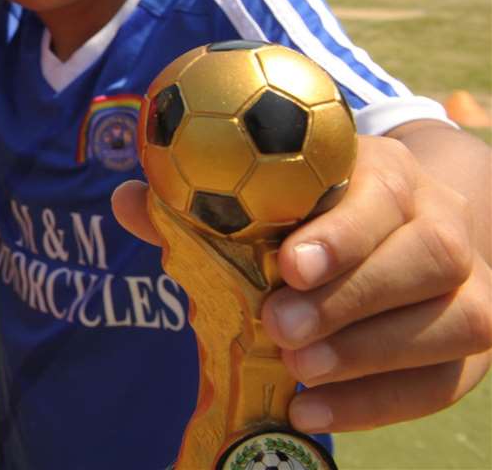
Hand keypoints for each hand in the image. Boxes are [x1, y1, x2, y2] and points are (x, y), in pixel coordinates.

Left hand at [113, 132, 491, 431]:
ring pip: (452, 322)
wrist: (401, 229)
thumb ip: (199, 199)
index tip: (286, 264)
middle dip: (351, 298)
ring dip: (369, 355)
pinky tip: (314, 410)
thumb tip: (128, 200)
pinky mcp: (468, 349)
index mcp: (390, 175)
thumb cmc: (312, 207)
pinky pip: (440, 382)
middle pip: (427, 259)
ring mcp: (470, 288)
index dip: (341, 232)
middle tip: (279, 326)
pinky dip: (378, 403)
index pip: (382, 194)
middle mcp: (444, 224)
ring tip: (298, 371)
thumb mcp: (268, 191)